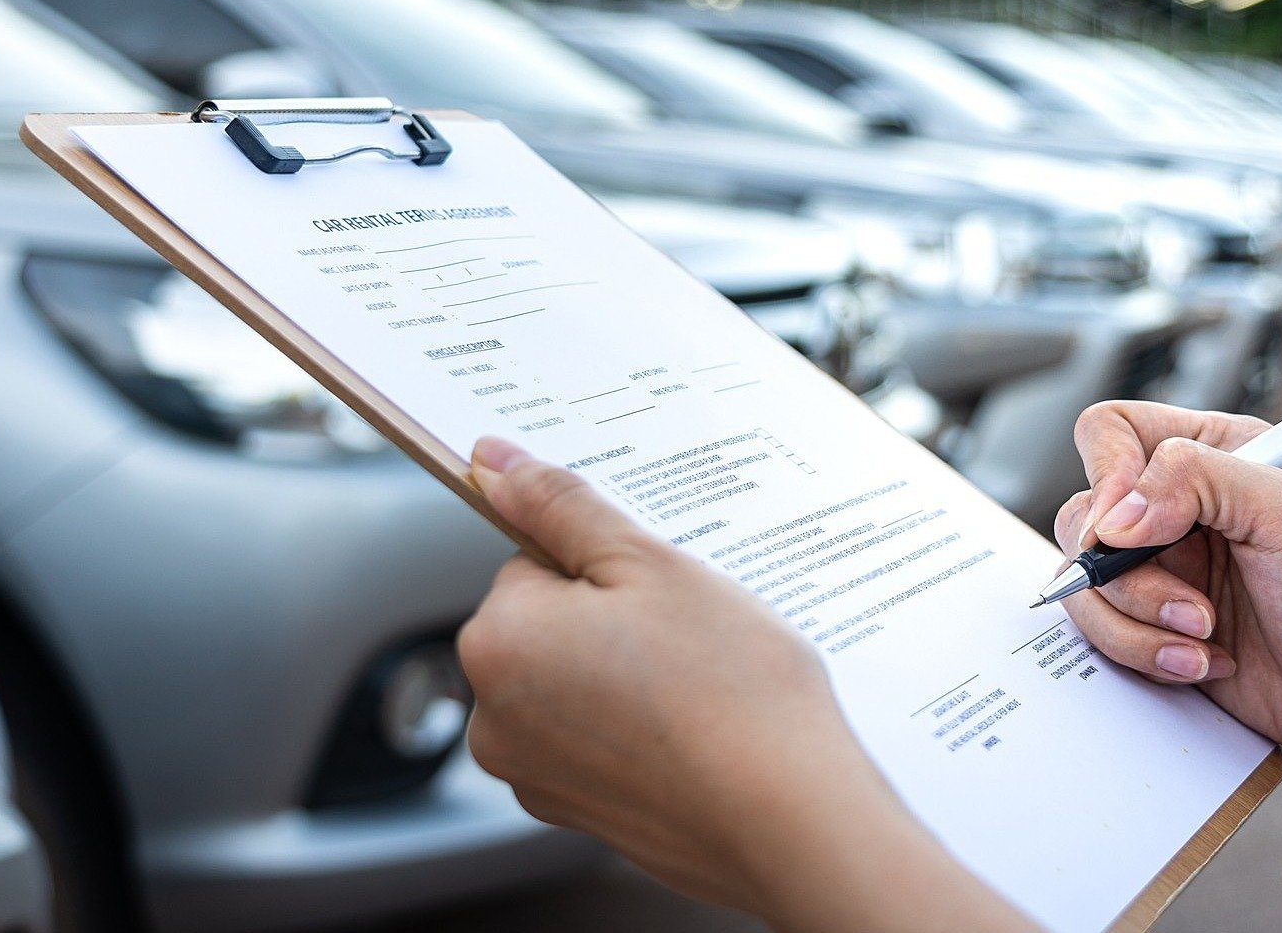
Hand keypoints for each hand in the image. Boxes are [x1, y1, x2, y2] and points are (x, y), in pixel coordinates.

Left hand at [460, 437, 1033, 932]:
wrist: (790, 818)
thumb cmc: (729, 690)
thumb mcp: (649, 565)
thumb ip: (561, 507)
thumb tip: (490, 462)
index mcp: (495, 641)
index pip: (534, 562)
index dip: (605, 567)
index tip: (657, 592)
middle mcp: (491, 717)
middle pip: (547, 627)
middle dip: (609, 621)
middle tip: (685, 638)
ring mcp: (531, 775)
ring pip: (574, 684)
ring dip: (624, 675)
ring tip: (695, 688)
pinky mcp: (575, 813)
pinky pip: (596, 741)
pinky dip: (636, 730)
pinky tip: (692, 732)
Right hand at [1055, 401, 1281, 770]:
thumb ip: (1196, 481)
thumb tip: (1114, 515)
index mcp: (1213, 453)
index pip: (1111, 432)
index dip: (1106, 474)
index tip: (1128, 526)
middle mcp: (1177, 507)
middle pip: (1083, 517)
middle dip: (1130, 576)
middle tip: (1192, 605)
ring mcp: (1160, 569)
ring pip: (1084, 583)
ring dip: (1139, 624)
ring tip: (1205, 639)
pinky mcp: (1151, 625)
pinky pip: (1099, 632)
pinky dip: (1144, 654)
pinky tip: (1203, 662)